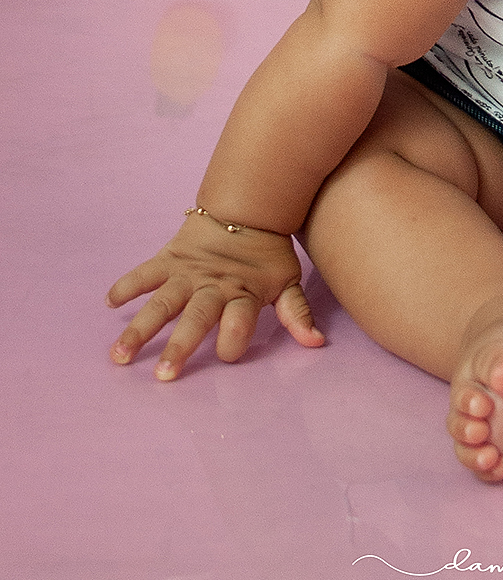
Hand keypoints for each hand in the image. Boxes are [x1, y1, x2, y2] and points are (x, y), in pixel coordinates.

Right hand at [107, 217, 324, 378]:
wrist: (250, 204)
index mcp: (243, 294)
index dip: (235, 338)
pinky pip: (145, 272)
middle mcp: (213, 286)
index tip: (226, 355)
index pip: (238, 323)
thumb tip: (317, 342)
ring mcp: (188, 273)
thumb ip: (296, 313)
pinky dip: (127, 285)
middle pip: (196, 319)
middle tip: (164, 375)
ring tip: (120, 355)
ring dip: (140, 328)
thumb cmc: (268, 253)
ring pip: (162, 302)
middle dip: (180, 346)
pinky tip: (110, 303)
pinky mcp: (170, 258)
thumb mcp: (287, 281)